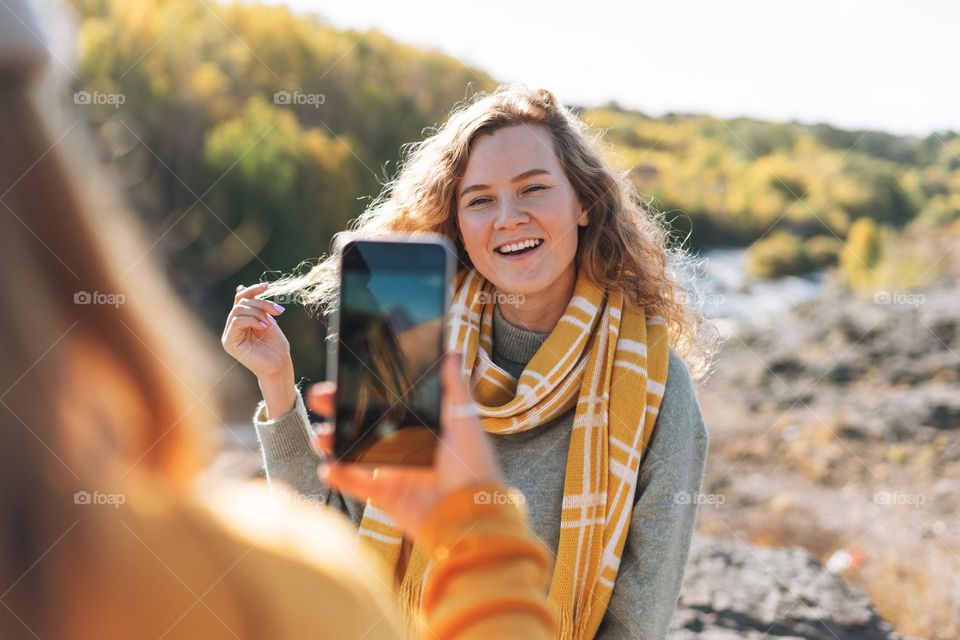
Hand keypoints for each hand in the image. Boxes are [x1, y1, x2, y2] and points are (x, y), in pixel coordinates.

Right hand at [221, 283, 294, 415]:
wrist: (279, 366)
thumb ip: (256, 306)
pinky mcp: (229, 343)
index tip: (267, 286)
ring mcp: (228, 335)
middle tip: (278, 311)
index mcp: (240, 322)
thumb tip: (240, 287)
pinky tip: (264, 327)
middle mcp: (232, 328)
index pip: (240, 299)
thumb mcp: (267, 320)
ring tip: (271, 322)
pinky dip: (252, 320)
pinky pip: (237, 321)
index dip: (252, 290)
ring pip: (238, 309)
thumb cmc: (276, 347)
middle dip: (261, 303)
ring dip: (258, 312)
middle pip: (241, 303)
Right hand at [308, 352, 500, 537]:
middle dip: (339, 410)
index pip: (387, 403)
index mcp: (421, 426)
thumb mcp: (466, 422)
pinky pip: (357, 485)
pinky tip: (328, 467)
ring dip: (334, 442)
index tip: (345, 375)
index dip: (364, 391)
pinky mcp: (386, 496)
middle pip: (364, 424)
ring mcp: (393, 471)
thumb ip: (455, 389)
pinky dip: (340, 476)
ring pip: (354, 452)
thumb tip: (452, 351)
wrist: (472, 514)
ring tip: (322, 435)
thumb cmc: (475, 466)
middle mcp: (404, 446)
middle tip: (321, 398)